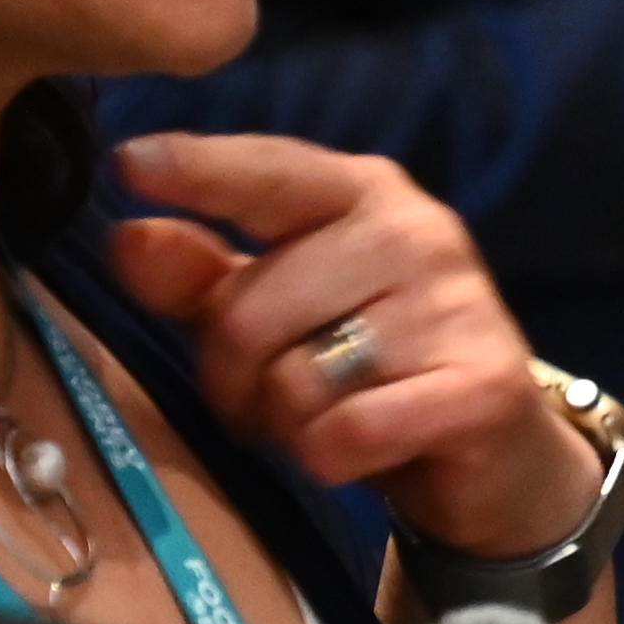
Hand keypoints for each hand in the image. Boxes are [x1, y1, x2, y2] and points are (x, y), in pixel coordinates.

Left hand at [101, 129, 595, 566]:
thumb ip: (200, 276)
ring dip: (287, 425)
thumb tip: (127, 237)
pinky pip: (347, 432)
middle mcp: (417, 230)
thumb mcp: (275, 317)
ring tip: (323, 422)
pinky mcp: (483, 384)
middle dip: (230, 377)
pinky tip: (361, 453)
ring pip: (295, 381)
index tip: (129, 165)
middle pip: (250, 308)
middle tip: (264, 401)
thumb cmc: (368, 371)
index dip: (199, 170)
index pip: (268, 173)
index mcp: (364, 193)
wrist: (497, 453)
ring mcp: (458, 303)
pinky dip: (332, 459)